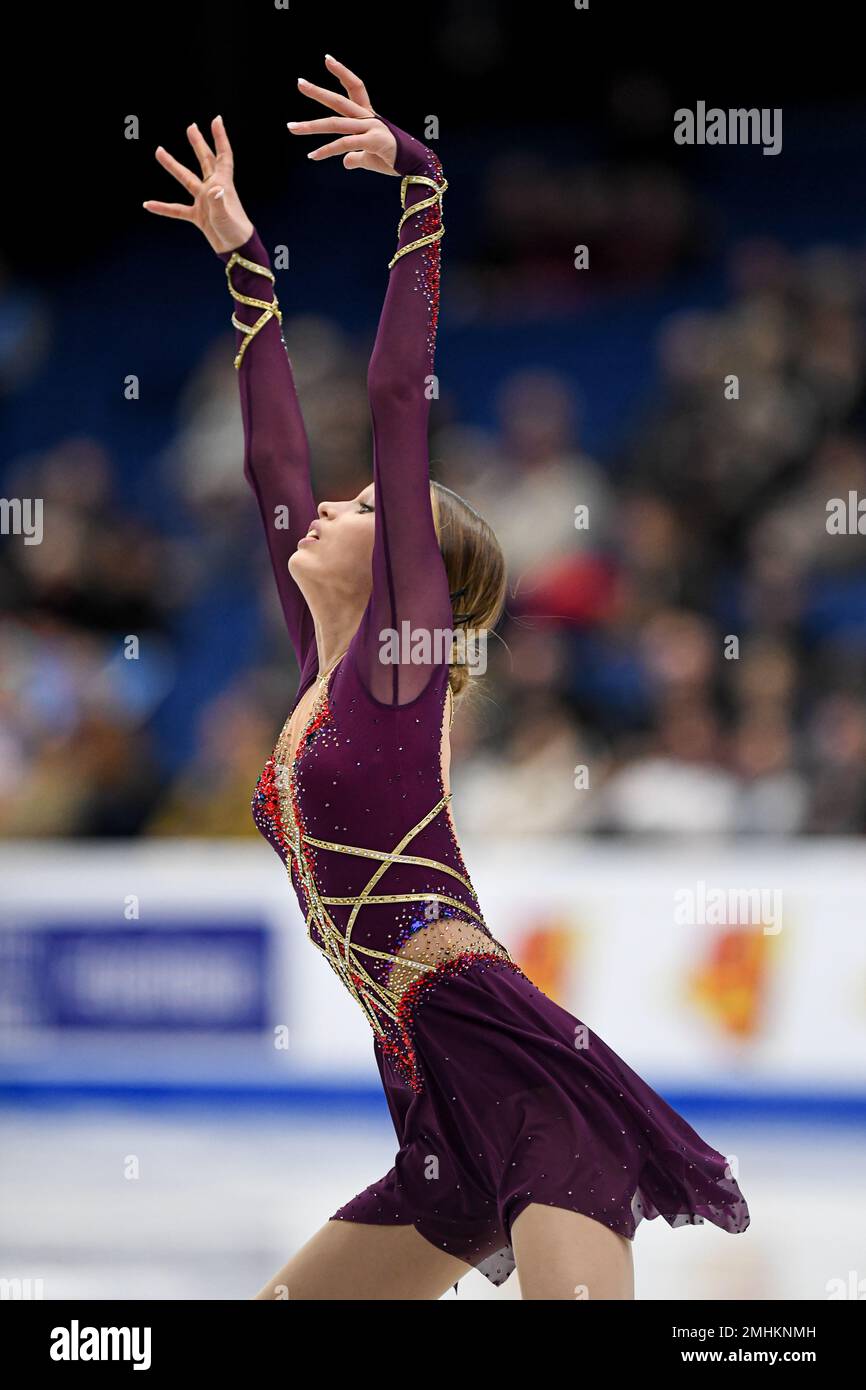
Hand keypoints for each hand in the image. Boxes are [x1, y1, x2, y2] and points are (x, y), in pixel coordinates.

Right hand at [143, 116, 254, 253]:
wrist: (236, 251)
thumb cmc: (235, 232)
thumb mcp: (225, 215)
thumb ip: (218, 201)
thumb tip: (213, 188)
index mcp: (223, 183)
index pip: (222, 155)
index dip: (220, 137)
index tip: (216, 120)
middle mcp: (213, 188)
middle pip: (204, 160)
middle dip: (198, 143)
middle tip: (191, 127)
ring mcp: (204, 201)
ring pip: (186, 179)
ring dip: (173, 166)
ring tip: (159, 151)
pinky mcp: (198, 216)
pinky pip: (177, 209)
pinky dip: (163, 207)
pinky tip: (147, 204)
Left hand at [288, 55, 398, 175]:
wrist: (417, 166)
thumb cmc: (394, 159)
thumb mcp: (370, 157)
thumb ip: (355, 156)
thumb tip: (345, 161)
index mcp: (368, 116)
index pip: (355, 87)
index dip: (342, 72)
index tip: (327, 59)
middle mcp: (368, 118)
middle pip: (339, 101)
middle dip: (319, 92)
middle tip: (299, 82)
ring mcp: (371, 129)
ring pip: (336, 124)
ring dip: (311, 126)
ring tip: (292, 127)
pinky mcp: (373, 142)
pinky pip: (344, 145)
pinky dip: (327, 150)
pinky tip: (312, 156)